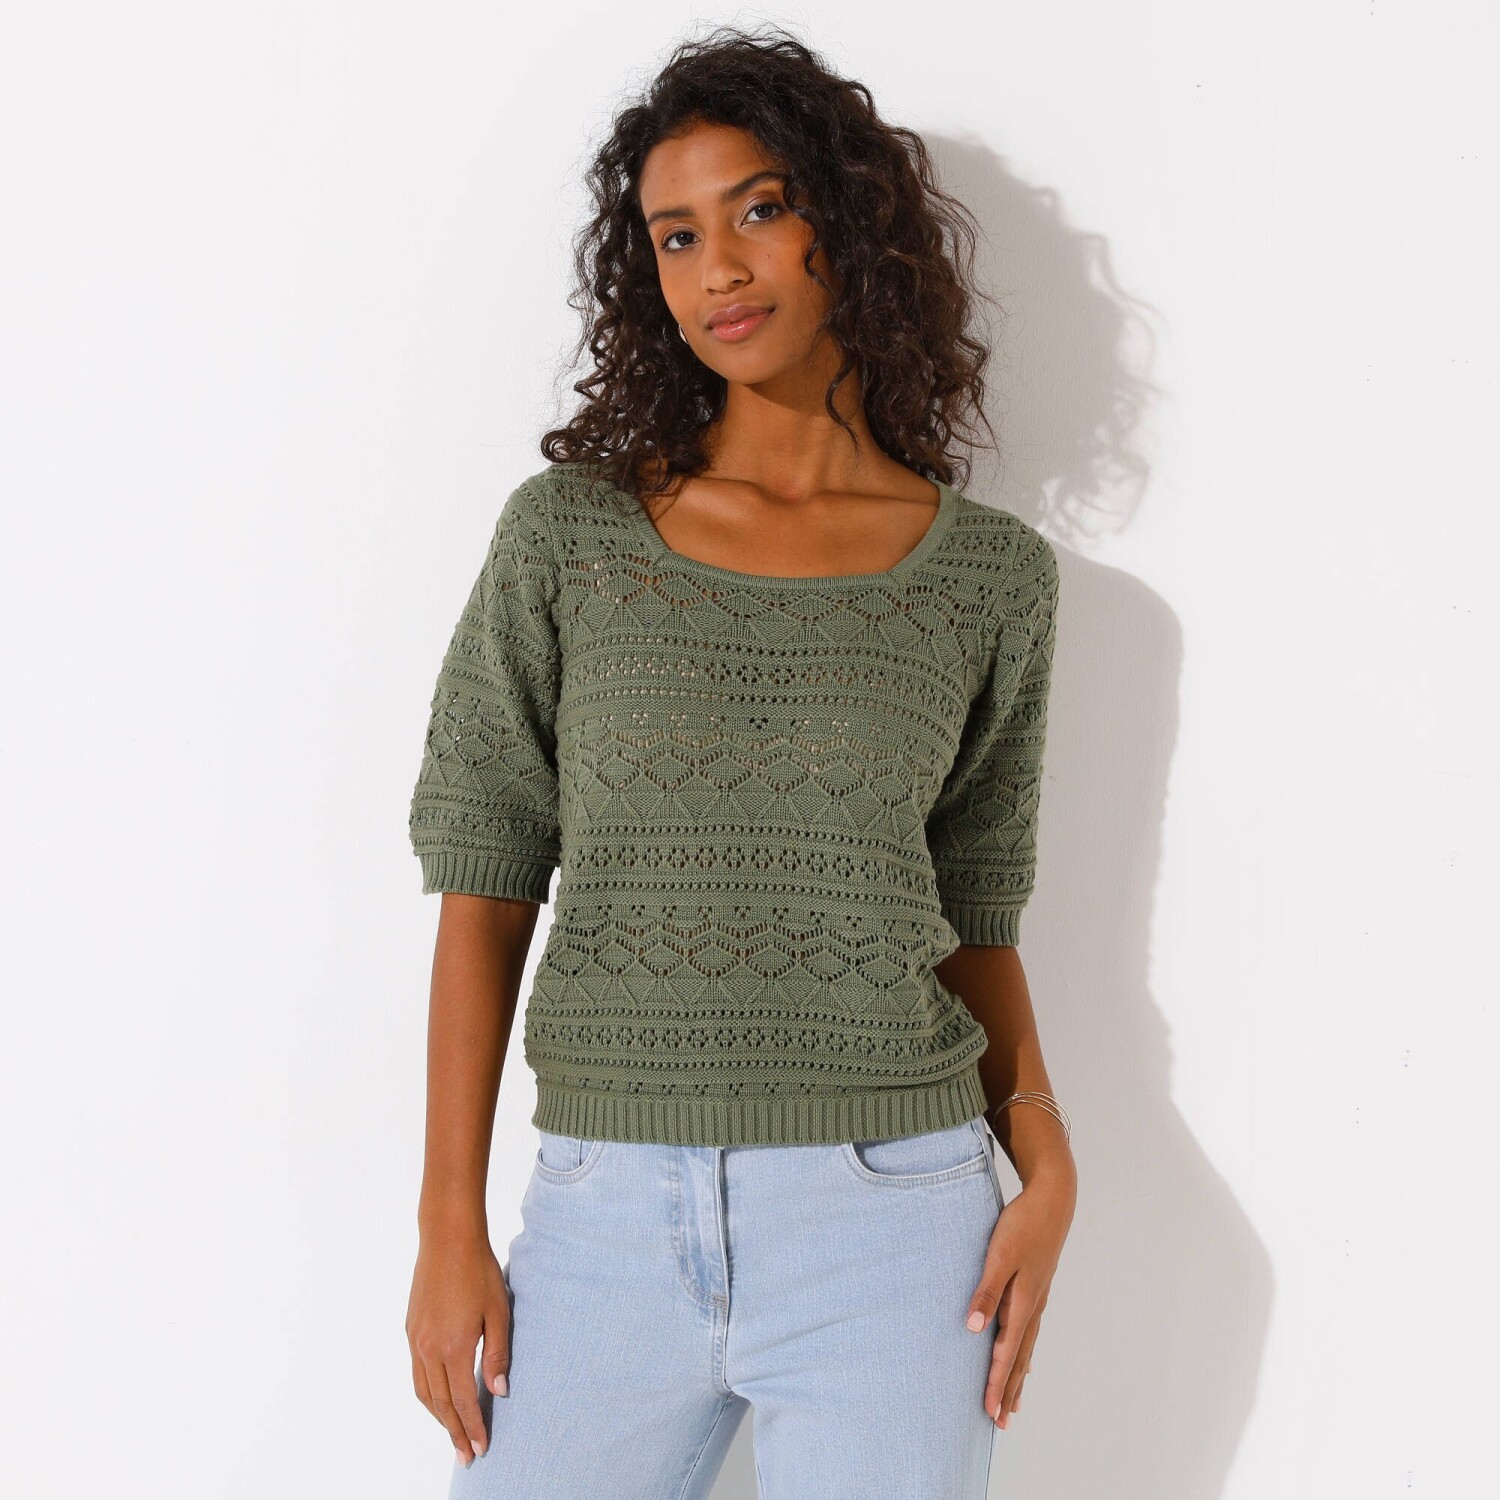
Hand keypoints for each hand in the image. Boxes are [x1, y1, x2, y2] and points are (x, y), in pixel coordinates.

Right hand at [406, 1227, 511, 1465]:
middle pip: (440, 1404)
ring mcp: (415, 1339)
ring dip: (438, 1416)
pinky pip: (416, 1373)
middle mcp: (429, 1349)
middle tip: (465, 1455)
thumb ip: (498, 1353)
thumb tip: (499, 1391)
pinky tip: (438, 1395)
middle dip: (454, 1432)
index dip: (472, 1427)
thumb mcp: (498, 1311)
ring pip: (423, 1392)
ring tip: (453, 1432)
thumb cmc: (478, 1270)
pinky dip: (427, 1393)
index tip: (480, 1450)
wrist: (447, 1238)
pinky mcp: (410, 1329)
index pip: (463, 1401)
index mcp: (454, 1347)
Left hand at [964, 1163, 1075, 1427]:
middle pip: (1020, 1357)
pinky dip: (1023, 1350)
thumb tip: (972, 1328)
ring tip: (1013, 1401)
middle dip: (1009, 1389)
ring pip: (1026, 1345)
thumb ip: (986, 1291)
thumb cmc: (1023, 1224)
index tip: (989, 1412)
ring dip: (1018, 1374)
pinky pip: (1029, 1329)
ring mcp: (1037, 1296)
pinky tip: (1022, 1352)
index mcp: (1023, 1302)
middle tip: (1000, 1421)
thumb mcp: (999, 1255)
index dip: (997, 1383)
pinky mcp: (1036, 1285)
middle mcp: (1033, 1305)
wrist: (1053, 1199)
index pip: (1007, 1353)